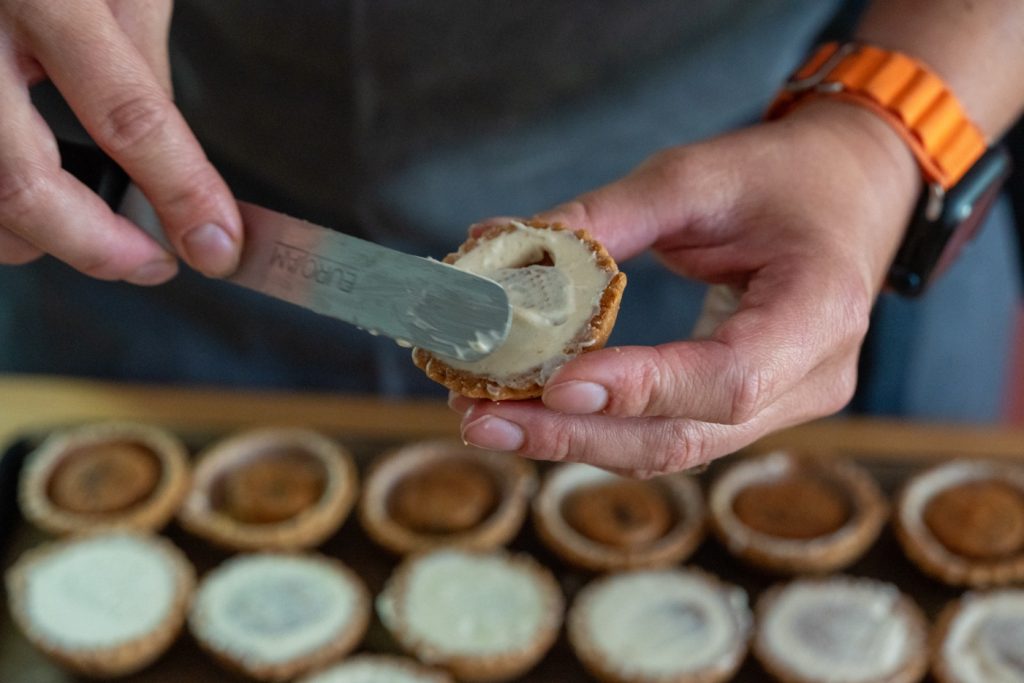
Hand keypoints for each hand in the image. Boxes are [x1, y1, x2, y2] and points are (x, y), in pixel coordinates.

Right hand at [0, 0, 240, 282]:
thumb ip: (138, 61)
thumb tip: (167, 163)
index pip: (126, 116)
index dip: (180, 192)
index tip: (217, 243)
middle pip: (21, 186)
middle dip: (97, 248)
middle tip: (152, 264)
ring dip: (35, 238)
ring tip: (96, 238)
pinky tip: (32, 208)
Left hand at [452, 100, 919, 476]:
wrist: (847, 193)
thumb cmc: (780, 177)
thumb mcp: (695, 176)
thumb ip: (607, 219)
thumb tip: (499, 249)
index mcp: (824, 308)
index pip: (730, 376)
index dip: (640, 388)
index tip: (553, 386)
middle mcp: (811, 378)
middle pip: (686, 437)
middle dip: (575, 435)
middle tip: (481, 419)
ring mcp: (783, 405)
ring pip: (669, 449)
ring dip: (572, 440)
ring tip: (487, 420)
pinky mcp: (746, 410)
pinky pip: (666, 433)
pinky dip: (595, 426)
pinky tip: (531, 412)